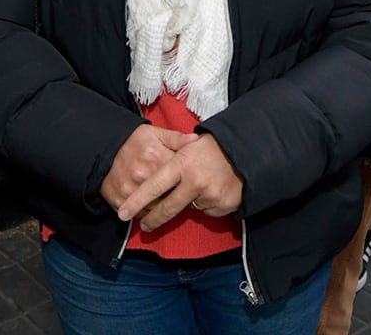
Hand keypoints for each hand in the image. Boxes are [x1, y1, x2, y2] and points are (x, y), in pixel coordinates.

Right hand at [101, 125, 198, 209]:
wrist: (102, 149)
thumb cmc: (134, 142)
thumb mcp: (155, 134)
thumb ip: (177, 138)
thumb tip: (196, 139)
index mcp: (156, 157)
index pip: (181, 177)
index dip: (188, 180)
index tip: (190, 180)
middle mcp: (143, 175)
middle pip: (170, 196)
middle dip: (176, 196)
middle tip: (178, 192)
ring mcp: (130, 189)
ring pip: (156, 207)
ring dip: (162, 205)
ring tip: (163, 197)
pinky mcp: (119, 201)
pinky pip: (140, 214)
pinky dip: (147, 211)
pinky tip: (150, 202)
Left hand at [116, 133, 243, 231]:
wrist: (247, 150)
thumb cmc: (213, 146)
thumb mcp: (189, 144)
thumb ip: (169, 156)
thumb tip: (148, 173)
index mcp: (182, 164)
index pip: (153, 187)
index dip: (136, 202)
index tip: (123, 214)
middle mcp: (195, 181)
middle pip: (167, 207)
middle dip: (153, 219)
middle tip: (144, 227)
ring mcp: (210, 194)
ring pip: (190, 208)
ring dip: (191, 201)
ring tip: (202, 183)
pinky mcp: (224, 205)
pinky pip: (208, 210)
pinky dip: (208, 203)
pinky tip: (214, 188)